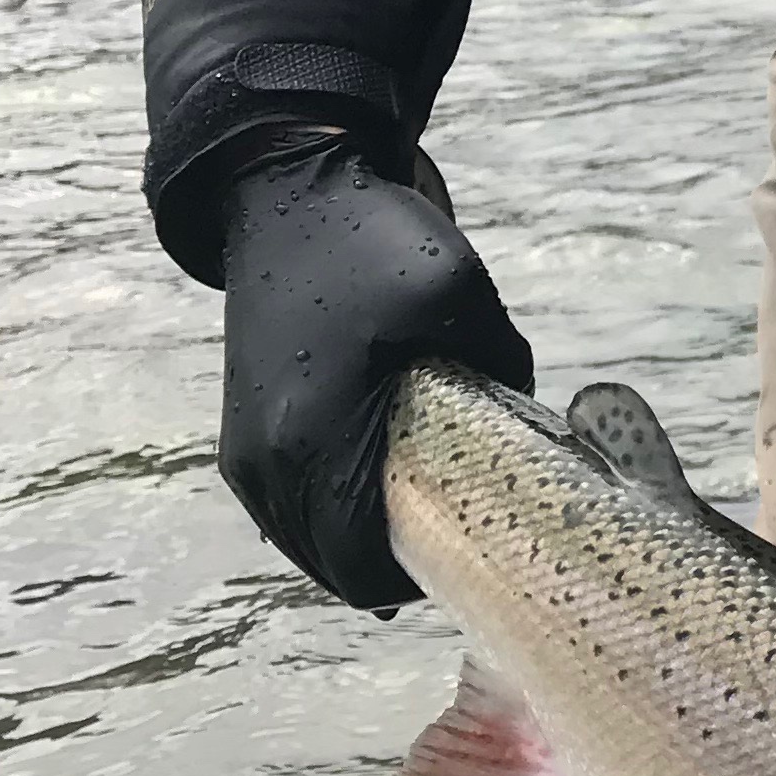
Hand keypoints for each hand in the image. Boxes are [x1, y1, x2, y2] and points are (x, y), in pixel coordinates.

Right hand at [218, 142, 532, 607]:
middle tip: (457, 548)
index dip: (422, 578)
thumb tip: (537, 424)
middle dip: (394, 571)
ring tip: (419, 528)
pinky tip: (373, 504)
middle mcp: (270, 459)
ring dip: (356, 550)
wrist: (285, 197)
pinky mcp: (239, 437)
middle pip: (336, 569)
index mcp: (321, 436)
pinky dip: (326, 524)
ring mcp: (246, 452)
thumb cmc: (373, 243)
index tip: (473, 558)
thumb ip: (507, 369)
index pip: (367, 564)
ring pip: (305, 546)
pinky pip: (284, 515)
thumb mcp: (463, 296)